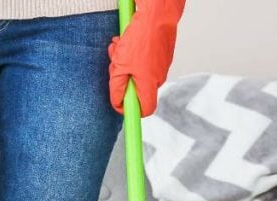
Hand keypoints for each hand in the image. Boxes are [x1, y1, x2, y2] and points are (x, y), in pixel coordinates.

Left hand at [108, 0, 185, 116]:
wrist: (157, 15)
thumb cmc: (140, 38)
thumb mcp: (119, 66)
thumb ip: (117, 88)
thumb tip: (118, 102)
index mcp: (149, 84)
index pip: (145, 110)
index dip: (132, 110)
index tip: (121, 104)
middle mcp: (158, 78)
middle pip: (137, 89)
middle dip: (123, 79)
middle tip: (115, 66)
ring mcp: (161, 66)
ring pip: (137, 73)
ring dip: (124, 64)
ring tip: (118, 49)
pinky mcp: (161, 55)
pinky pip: (142, 62)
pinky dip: (132, 55)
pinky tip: (125, 43)